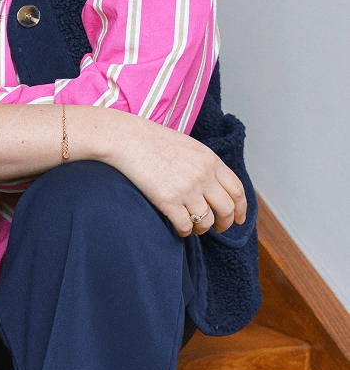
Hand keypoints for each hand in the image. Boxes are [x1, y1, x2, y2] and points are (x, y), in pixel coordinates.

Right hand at [105, 112, 246, 237]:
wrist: (128, 139)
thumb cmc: (154, 141)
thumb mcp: (189, 147)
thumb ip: (206, 165)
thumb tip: (217, 189)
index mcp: (210, 160)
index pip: (237, 190)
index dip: (241, 208)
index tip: (239, 218)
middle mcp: (202, 175)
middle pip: (227, 209)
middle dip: (226, 223)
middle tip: (219, 228)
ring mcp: (186, 189)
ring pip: (207, 221)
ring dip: (202, 228)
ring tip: (194, 225)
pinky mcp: (168, 201)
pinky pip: (186, 226)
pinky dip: (185, 231)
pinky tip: (180, 226)